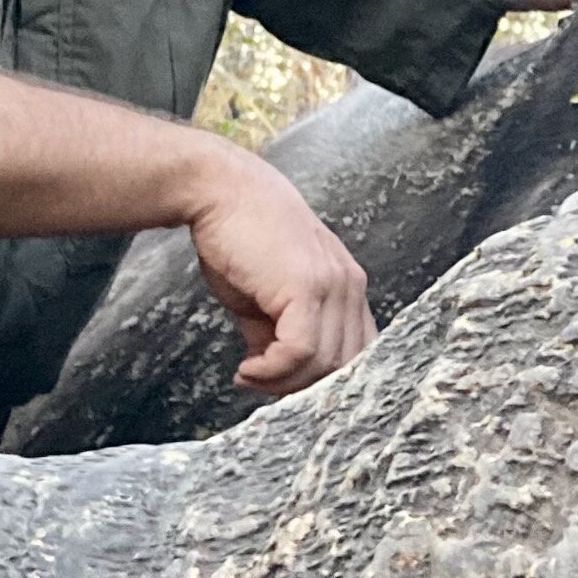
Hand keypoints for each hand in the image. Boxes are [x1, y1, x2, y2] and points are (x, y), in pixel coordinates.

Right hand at [177, 146, 374, 393]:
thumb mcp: (263, 296)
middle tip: (261, 384)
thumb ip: (278, 333)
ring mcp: (333, 284)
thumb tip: (274, 372)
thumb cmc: (237, 236)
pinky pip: (301, 351)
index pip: (358, 351)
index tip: (283, 386)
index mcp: (347, 285)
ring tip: (249, 375)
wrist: (219, 190)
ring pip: (324, 363)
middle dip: (301, 387)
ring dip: (282, 382)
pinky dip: (272, 371)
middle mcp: (350, 285)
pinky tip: (247, 369)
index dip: (322, 379)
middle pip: (345, 365)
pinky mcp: (307, 287)